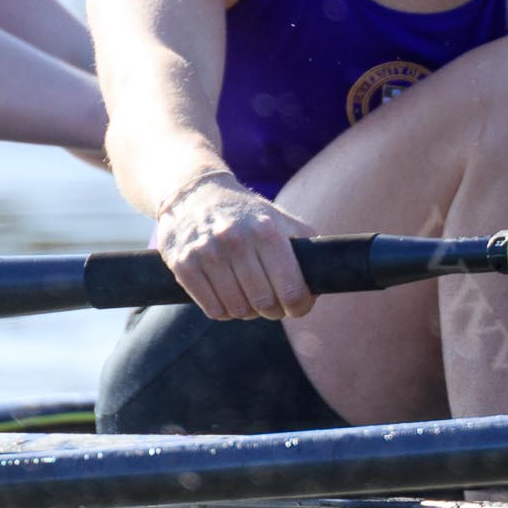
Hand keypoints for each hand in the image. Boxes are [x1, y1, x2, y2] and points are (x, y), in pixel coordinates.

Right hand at [154, 172, 317, 320]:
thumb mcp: (281, 220)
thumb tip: (324, 279)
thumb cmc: (247, 214)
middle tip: (273, 305)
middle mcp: (237, 241)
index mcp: (267, 231)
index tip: (298, 307)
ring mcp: (207, 253)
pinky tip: (227, 298)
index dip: (300, 306)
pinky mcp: (183, 265)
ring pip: (237, 310)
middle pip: (265, 303)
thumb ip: (306, 245)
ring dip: (247, 313)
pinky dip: (223, 312)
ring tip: (249, 299)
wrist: (194, 194)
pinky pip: (212, 310)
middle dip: (274, 311)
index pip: (292, 288)